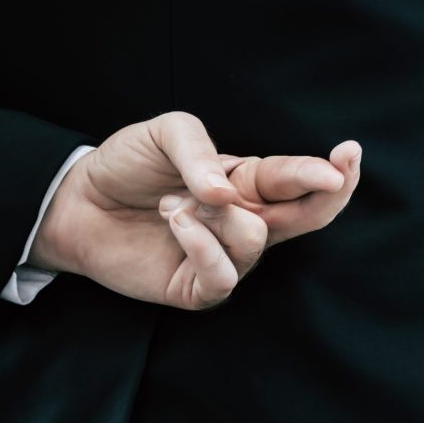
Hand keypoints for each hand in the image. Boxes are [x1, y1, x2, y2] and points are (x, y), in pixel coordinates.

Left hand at [30, 111, 359, 309]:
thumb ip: (201, 153)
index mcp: (250, 181)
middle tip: (333, 175)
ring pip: (256, 240)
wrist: (76, 202)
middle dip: (328, 195)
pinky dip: (202, 247)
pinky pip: (222, 276)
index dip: (327, 170)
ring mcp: (227, 256)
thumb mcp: (164, 134)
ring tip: (171, 203)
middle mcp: (248, 220)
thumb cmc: (127, 165)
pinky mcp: (198, 288)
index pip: (298, 178)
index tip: (348, 154)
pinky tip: (177, 224)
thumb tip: (229, 192)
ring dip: (215, 215)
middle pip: (308, 217)